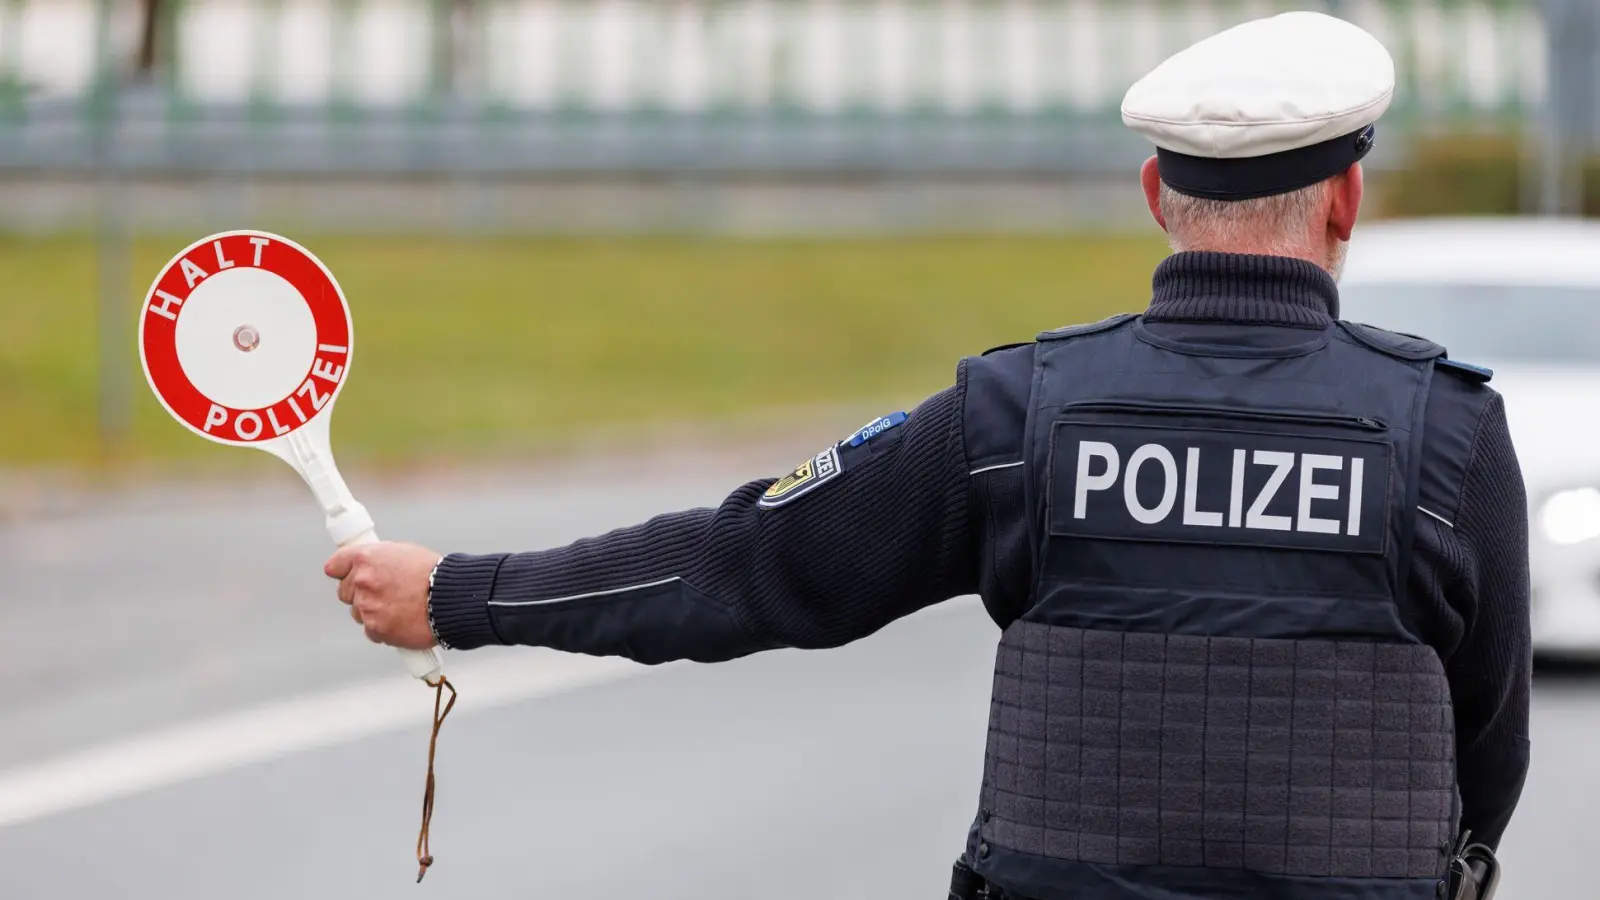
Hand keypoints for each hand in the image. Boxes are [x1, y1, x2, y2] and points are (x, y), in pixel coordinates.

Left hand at [324, 541, 442, 649]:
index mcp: (366, 557)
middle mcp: (361, 580)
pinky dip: (384, 629)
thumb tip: (370, 566)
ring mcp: (367, 606)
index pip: (335, 565)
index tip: (346, 575)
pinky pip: (372, 631)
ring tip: (400, 608)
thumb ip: (380, 559)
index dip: (342, 571)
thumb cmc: (435, 573)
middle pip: (344, 592)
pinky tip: (403, 621)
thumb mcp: (405, 553)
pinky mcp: (375, 628)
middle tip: (384, 594)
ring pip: (358, 613)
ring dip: (373, 612)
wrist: (452, 598)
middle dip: (360, 594)